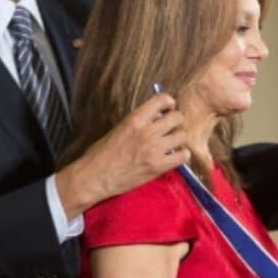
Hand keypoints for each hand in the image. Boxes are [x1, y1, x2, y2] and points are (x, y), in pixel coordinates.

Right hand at [56, 93, 188, 217]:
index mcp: (134, 119)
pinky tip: (173, 157)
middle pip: (177, 118)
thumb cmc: (100, 154)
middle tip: (170, 129)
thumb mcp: (118, 129)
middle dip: (175, 122)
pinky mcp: (158, 167)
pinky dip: (182, 156)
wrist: (94, 177)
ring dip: (179, 139)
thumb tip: (158, 116)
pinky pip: (183, 156)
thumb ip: (139, 121)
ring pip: (182, 136)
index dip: (168, 103)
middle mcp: (146, 132)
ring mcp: (153, 150)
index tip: (167, 109)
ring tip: (171, 145)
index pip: (161, 99)